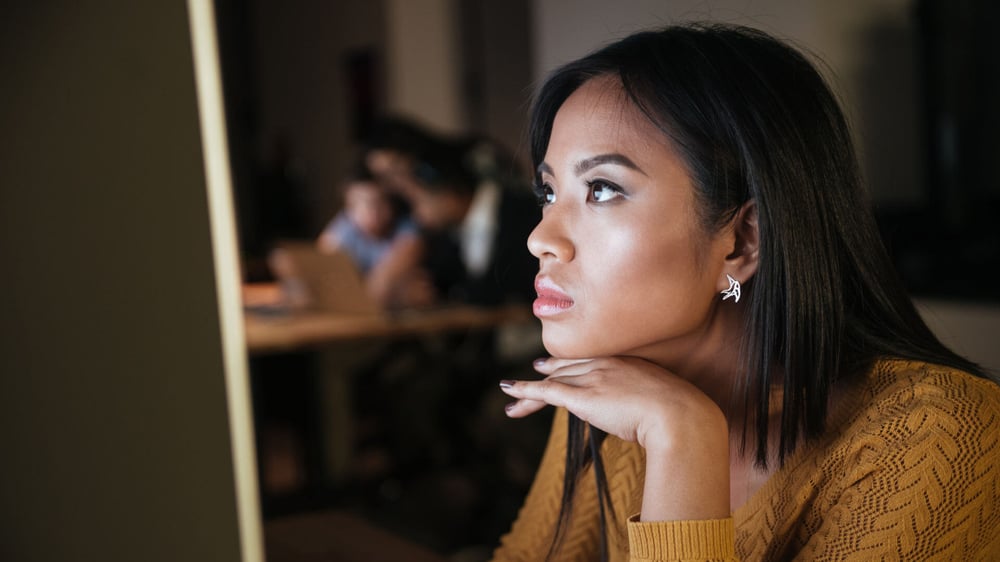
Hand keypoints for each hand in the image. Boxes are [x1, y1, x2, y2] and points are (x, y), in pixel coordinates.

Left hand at [501, 356, 724, 449]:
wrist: (680, 416)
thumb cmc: (680, 414)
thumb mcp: (663, 400)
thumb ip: (649, 400)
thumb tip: (646, 414)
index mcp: (625, 361)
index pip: (589, 361)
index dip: (571, 363)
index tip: (558, 363)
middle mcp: (605, 364)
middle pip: (568, 367)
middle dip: (549, 371)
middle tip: (535, 370)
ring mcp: (593, 379)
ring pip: (554, 380)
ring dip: (530, 389)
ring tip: (511, 393)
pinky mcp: (583, 397)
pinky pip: (546, 392)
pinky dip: (525, 392)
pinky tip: (509, 393)